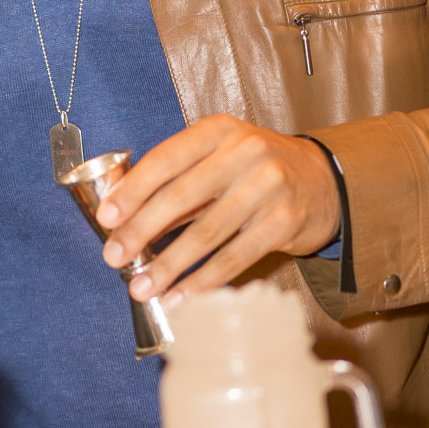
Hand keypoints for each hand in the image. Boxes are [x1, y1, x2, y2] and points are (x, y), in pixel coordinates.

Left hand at [96, 117, 339, 307]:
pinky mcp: (283, 223)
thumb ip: (177, 181)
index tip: (106, 218)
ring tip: (141, 287)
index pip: (166, 159)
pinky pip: (234, 258)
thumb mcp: (218, 157)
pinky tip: (180, 297)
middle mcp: (244, 153)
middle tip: (114, 256)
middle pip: (181, 197)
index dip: (132, 190)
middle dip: (141, 230)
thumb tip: (123, 215)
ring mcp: (267, 187)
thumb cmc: (253, 169)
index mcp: (218, 130)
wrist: (322, 179)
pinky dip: (202, 282)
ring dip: (168, 265)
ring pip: (206, 234)